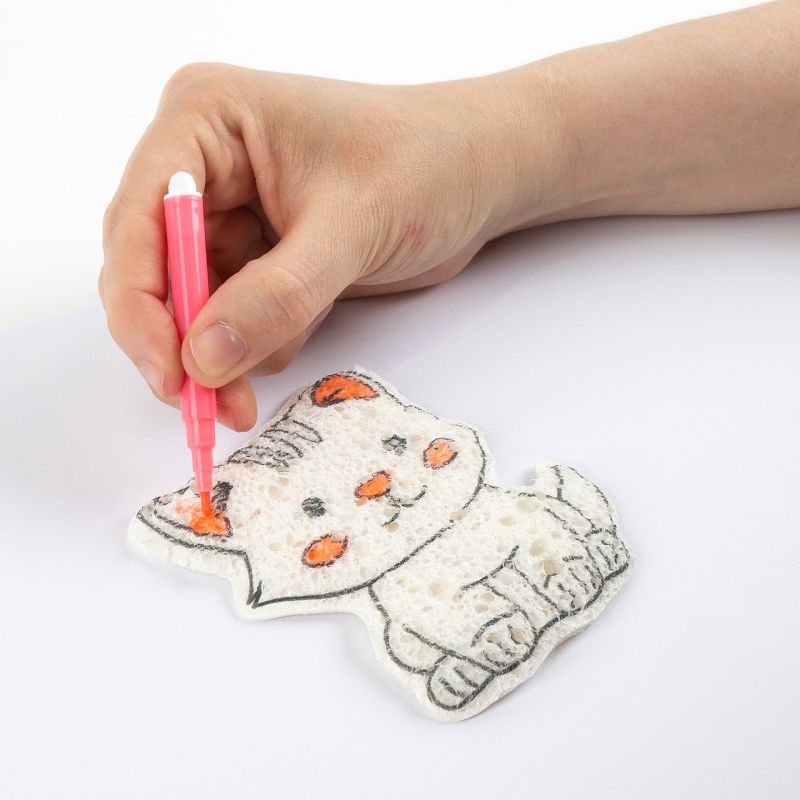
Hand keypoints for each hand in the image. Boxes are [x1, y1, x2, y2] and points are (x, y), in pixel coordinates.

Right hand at [99, 64, 549, 428]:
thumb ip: (277, 296)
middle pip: (153, 271)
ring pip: (194, 305)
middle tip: (213, 407)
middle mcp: (204, 165)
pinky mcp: (260, 255)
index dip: (141, 306)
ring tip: (274, 363)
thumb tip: (202, 359)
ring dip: (227, 352)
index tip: (169, 374)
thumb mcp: (351, 228)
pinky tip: (306, 325)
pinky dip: (260, 340)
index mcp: (206, 121)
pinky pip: (234, 316)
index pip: (138, 220)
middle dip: (185, 342)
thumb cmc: (427, 166)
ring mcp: (231, 213)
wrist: (479, 178)